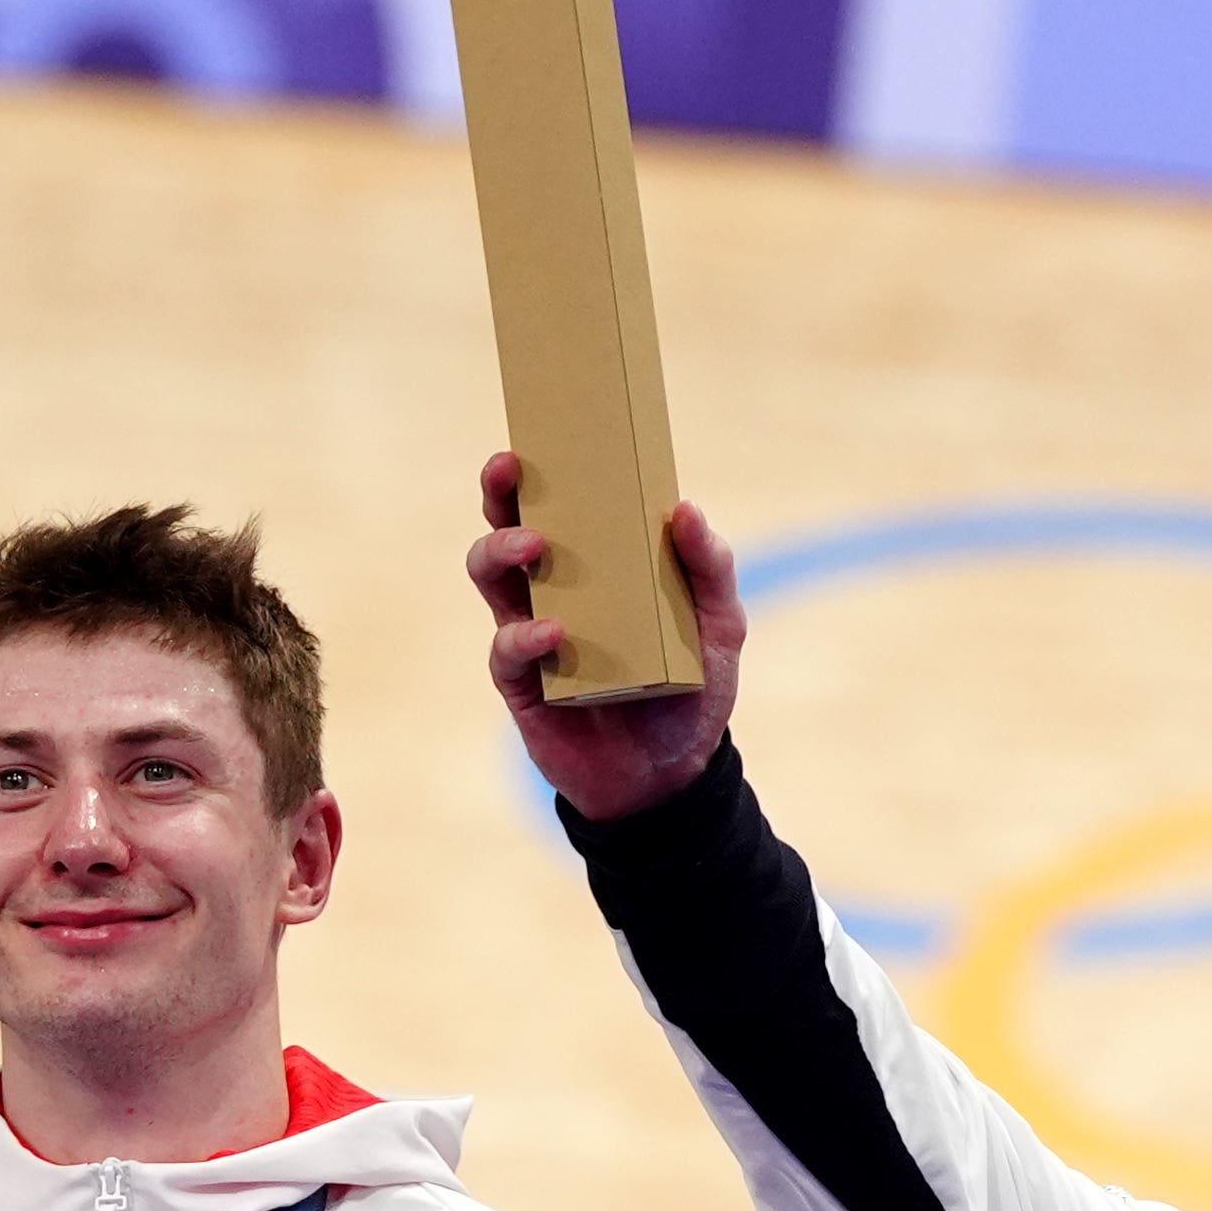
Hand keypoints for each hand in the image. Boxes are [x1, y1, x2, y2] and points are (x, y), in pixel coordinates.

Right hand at [472, 460, 742, 821]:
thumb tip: (686, 509)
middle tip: (510, 469)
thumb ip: (711, 570)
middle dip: (502, 494)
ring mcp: (533, 634)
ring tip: (534, 545)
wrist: (673, 777)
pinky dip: (526, 635)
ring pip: (491, 577)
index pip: (563, 507)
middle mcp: (554, 591)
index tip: (538, 432)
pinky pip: (508, 650)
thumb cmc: (694, 691)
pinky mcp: (523, 685)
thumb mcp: (720, 627)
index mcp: (598, 568)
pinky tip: (555, 631)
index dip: (543, 470)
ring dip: (502, 551)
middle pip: (509, 528)